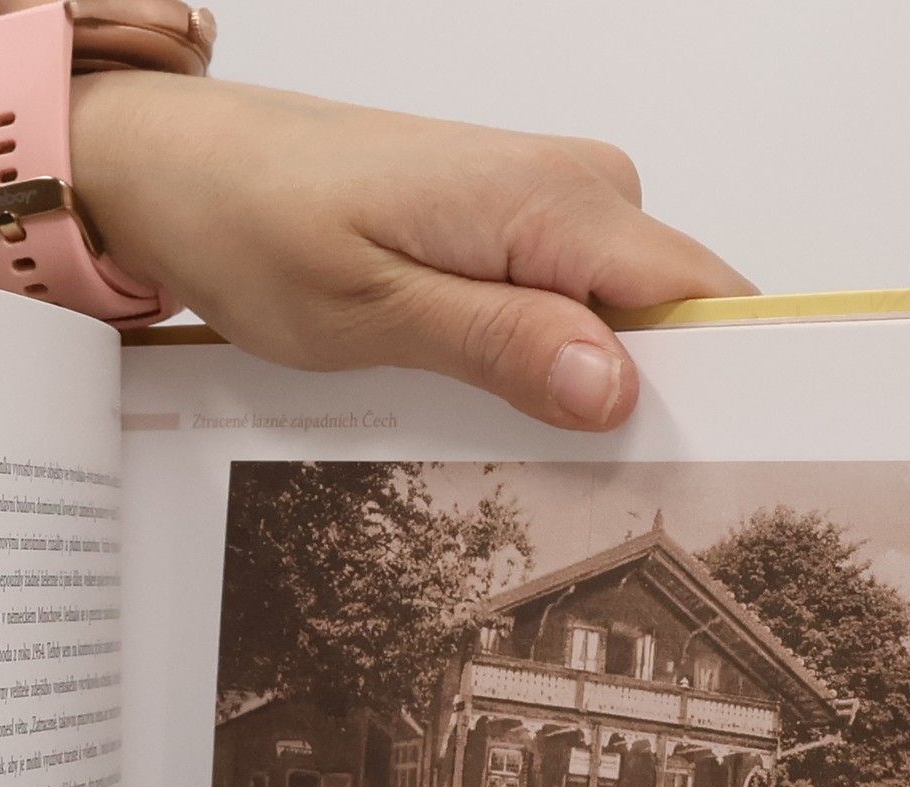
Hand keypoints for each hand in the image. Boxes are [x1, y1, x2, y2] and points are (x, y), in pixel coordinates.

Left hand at [71, 75, 756, 427]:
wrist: (182, 165)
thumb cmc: (253, 220)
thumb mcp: (371, 310)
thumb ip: (502, 344)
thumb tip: (618, 386)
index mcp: (551, 199)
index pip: (699, 298)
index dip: (727, 388)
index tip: (718, 475)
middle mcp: (574, 187)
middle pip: (676, 316)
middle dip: (658, 405)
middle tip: (606, 496)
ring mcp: (549, 204)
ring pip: (628, 319)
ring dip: (600, 392)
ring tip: (549, 461)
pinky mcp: (517, 225)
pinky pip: (577, 303)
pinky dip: (559, 363)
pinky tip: (516, 409)